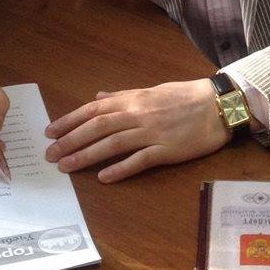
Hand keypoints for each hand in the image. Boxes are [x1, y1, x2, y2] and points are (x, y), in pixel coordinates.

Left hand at [45, 79, 229, 182]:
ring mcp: (153, 132)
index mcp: (134, 99)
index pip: (94, 109)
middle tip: (50, 155)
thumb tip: (98, 97)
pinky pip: (140, 160)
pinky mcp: (167, 150)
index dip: (70, 120)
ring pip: (113, 144)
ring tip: (67, 167)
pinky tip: (105, 178)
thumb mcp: (152, 90)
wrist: (218, 104)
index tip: (50, 132)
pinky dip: (121, 168)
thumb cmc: (185, 96)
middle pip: (98, 127)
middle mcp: (139, 114)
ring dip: (87, 155)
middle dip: (71, 140)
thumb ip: (123, 96)